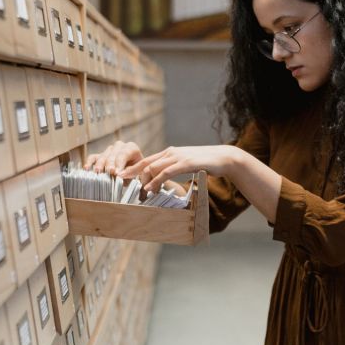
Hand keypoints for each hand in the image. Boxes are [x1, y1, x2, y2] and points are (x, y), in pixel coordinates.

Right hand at [84, 140, 143, 175]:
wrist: (132, 173)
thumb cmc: (137, 172)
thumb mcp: (138, 172)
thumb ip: (131, 172)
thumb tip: (119, 174)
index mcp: (131, 148)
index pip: (124, 154)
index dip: (120, 163)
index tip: (118, 173)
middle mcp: (119, 146)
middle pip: (112, 154)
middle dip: (110, 164)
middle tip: (110, 172)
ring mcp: (109, 150)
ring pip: (103, 156)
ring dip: (100, 164)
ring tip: (98, 171)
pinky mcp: (100, 156)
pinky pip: (93, 157)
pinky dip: (89, 162)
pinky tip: (86, 168)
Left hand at [119, 145, 238, 192]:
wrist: (224, 158)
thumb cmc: (206, 163)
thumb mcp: (186, 164)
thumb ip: (174, 168)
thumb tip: (164, 178)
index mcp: (170, 153)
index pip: (147, 160)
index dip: (133, 168)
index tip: (121, 175)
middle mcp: (171, 153)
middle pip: (146, 162)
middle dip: (132, 173)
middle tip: (121, 182)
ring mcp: (178, 157)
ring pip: (153, 167)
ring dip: (143, 180)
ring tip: (136, 191)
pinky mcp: (186, 163)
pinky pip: (166, 172)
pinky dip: (156, 181)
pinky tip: (150, 188)